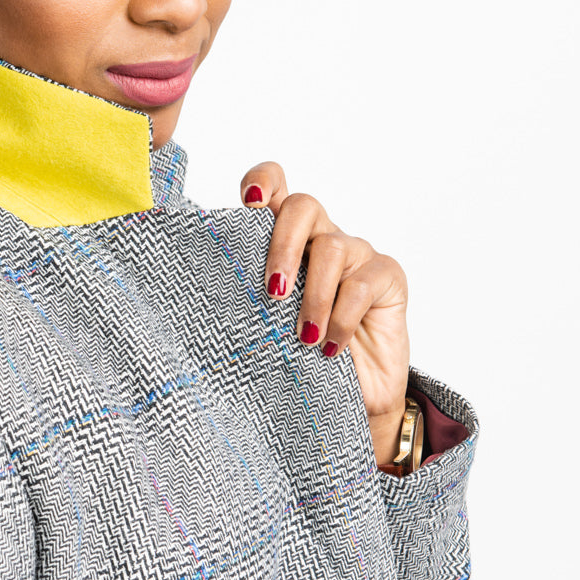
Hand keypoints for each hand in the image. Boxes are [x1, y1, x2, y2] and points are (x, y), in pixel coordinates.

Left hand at [240, 162, 410, 466]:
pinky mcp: (387, 276)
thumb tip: (192, 291)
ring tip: (304, 338)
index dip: (263, 181)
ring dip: (313, 298)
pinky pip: (362, 283)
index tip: (249, 203)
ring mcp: (357, 254)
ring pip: (332, 248)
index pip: (275, 185)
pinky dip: (341, 317)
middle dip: (283, 247)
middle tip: (272, 292)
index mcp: (286, 240)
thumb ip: (241, 296)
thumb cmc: (298, 356)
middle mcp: (321, 237)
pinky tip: (330, 347)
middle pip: (303, 206)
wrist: (351, 398)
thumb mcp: (262, 325)